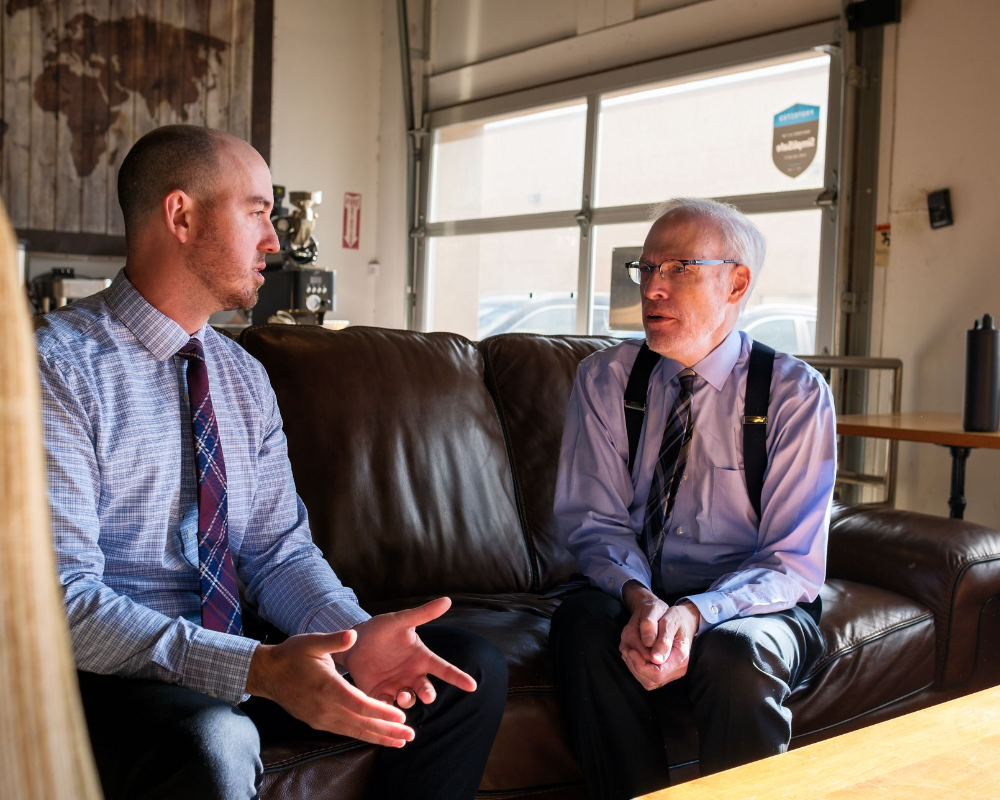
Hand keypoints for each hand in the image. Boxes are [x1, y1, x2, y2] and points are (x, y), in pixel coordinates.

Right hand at [245, 629, 414, 746]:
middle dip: (387, 731)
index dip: (381, 712)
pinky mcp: (318, 722)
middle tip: (410, 736)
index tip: (401, 717)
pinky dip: (363, 734)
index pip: (359, 704)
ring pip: (354, 731)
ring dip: (378, 737)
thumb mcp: (312, 642)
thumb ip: (334, 640)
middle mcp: (325, 708)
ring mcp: (321, 718)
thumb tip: (353, 635)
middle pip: (361, 723)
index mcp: (327, 687)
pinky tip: (377, 737)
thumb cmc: (292, 654)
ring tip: (400, 742)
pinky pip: (345, 731)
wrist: (267, 673)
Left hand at [341, 597, 476, 709]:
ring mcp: (396, 686)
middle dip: (428, 694)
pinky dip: (386, 709)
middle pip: (426, 688)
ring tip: (401, 696)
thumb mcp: (401, 620)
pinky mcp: (379, 694)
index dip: (458, 677)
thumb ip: (423, 614)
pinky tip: (383, 705)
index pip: (444, 669)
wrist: (353, 642)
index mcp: (421, 658)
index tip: (472, 686)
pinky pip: (386, 706)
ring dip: (407, 701)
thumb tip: (447, 600)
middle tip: (427, 696)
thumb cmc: (381, 629)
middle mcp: (412, 675)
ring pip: (408, 700)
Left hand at [619, 581, 699, 690]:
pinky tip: (633, 653)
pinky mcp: (664, 672)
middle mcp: (677, 669)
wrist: (683, 619)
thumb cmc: (675, 617)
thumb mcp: (669, 620)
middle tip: (627, 648)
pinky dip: (636, 667)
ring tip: (629, 649)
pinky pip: (646, 678)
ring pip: (647, 681)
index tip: (631, 650)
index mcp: (680, 657)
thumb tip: (655, 658)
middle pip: (650, 680)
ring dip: (634, 667)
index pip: (657, 673)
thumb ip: (662, 638)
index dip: (640, 664)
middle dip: (635, 665)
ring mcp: (671, 672)